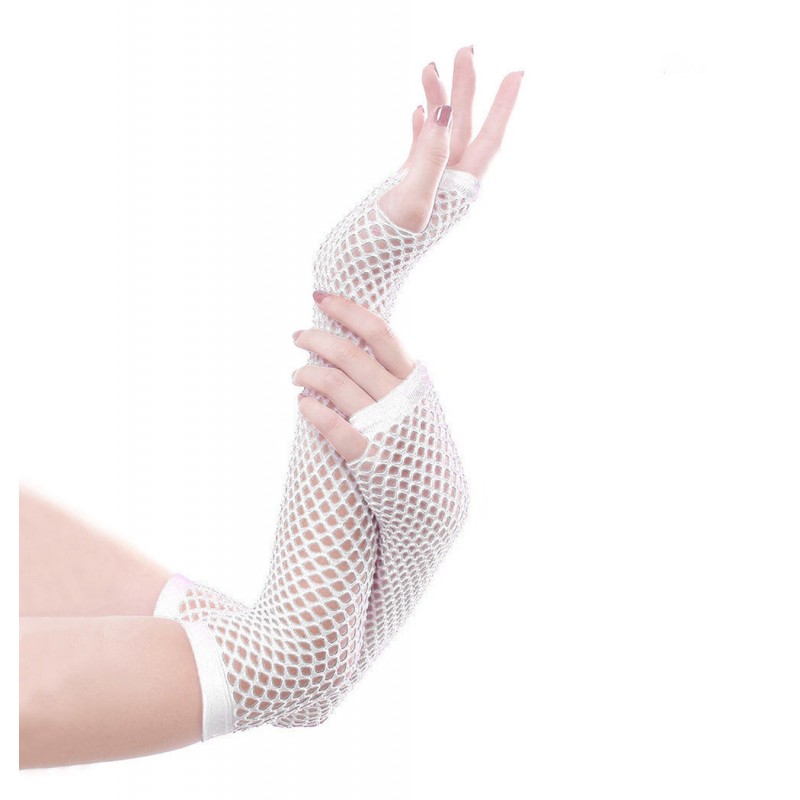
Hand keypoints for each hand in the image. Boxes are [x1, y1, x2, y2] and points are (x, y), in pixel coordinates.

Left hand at [292, 292, 415, 461]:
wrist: (434, 497)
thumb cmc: (417, 441)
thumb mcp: (418, 401)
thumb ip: (395, 375)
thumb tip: (361, 341)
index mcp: (412, 378)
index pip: (378, 330)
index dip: (346, 309)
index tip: (319, 297)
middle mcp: (399, 398)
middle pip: (349, 353)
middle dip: (315, 339)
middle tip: (297, 337)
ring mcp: (384, 426)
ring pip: (334, 384)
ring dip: (306, 373)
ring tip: (296, 375)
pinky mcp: (368, 456)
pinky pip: (332, 427)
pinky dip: (312, 410)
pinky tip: (301, 404)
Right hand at [379, 46, 523, 232]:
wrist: (355, 273)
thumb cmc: (383, 246)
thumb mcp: (410, 200)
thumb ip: (430, 157)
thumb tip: (448, 114)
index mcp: (458, 190)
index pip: (488, 140)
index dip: (503, 106)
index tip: (517, 73)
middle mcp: (447, 186)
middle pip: (465, 128)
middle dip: (467, 89)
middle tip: (465, 49)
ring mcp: (426, 185)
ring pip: (440, 134)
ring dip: (439, 102)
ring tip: (431, 68)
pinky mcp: (404, 187)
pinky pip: (418, 149)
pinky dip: (420, 127)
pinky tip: (417, 111)